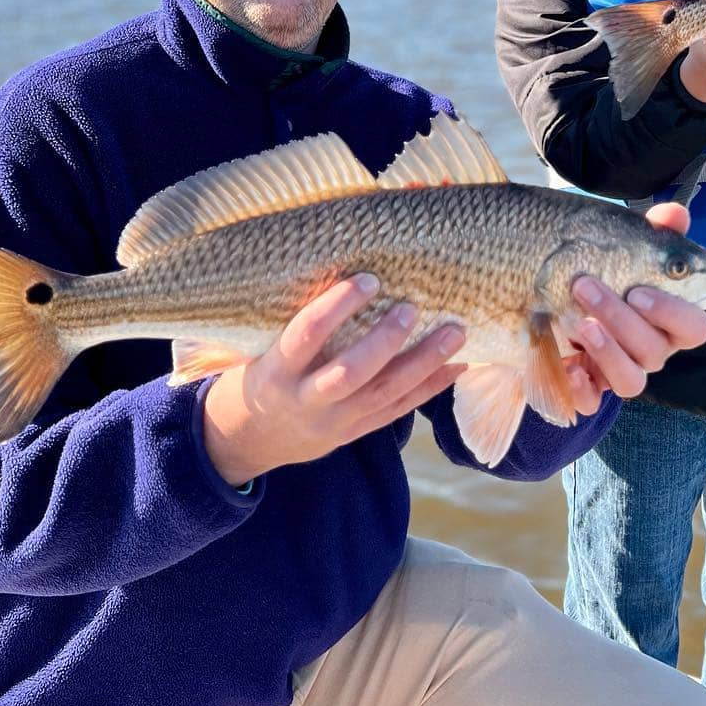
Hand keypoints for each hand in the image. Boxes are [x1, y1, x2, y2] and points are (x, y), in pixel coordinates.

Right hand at [201, 276, 463, 485]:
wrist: (248, 438)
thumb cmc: (261, 371)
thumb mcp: (261, 348)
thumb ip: (295, 324)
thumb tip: (342, 267)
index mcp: (276, 371)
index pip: (307, 335)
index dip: (337, 306)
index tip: (367, 279)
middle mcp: (305, 399)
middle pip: (351, 372)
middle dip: (386, 340)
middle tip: (413, 307)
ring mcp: (333, 421)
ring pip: (384, 394)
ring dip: (424, 362)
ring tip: (455, 333)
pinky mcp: (354, 433)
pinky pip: (398, 411)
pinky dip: (430, 388)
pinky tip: (457, 366)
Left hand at [562, 203, 705, 412]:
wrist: (550, 293)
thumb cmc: (601, 267)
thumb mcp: (621, 245)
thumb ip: (651, 232)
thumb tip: (675, 213)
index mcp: (668, 320)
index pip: (695, 328)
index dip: (673, 313)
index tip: (639, 289)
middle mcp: (649, 350)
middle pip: (656, 351)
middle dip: (622, 319)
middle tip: (585, 285)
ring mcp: (618, 371)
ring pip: (631, 381)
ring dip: (607, 351)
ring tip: (579, 322)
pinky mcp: (586, 386)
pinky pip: (592, 403)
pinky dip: (582, 390)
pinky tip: (569, 366)